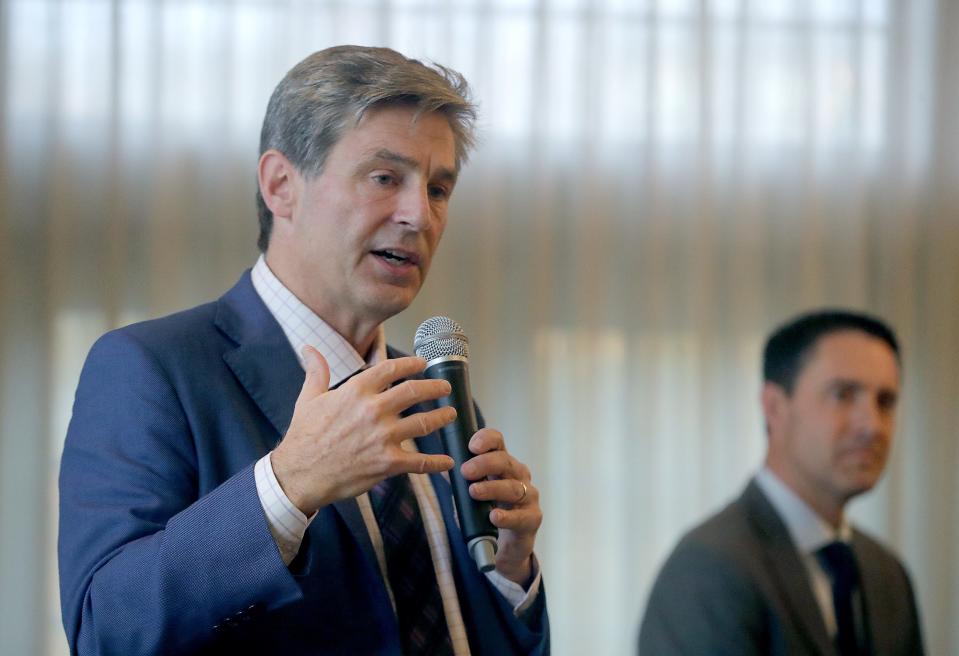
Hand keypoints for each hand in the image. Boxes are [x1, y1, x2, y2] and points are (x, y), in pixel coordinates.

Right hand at [271, 347, 455, 514]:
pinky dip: (437, 462)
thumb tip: (309, 348)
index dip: (411, 364)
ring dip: (442, 418)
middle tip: (445, 388)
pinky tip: (448, 462)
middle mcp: (374, 410)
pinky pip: (420, 462)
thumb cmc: (303, 436)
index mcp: (356, 391)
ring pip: (424, 423)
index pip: (391, 368)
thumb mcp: (308, 399)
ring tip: (451, 414)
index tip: (422, 364)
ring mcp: (383, 437)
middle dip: (435, 388)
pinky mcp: (387, 463)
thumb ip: (316, 371)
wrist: (299, 474)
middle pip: (415, 392)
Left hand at [461, 428, 541, 585]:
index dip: (486, 439)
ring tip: (474, 492)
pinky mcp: (532, 518)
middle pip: (505, 461)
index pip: (498, 442)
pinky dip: (507, 516)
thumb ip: (460, 481)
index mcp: (503, 464)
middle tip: (465, 471)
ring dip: (492, 488)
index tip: (471, 446)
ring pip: (514, 488)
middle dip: (484, 464)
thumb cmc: (489, 511)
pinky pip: (521, 516)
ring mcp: (529, 496)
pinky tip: (494, 517)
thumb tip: (442, 468)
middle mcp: (518, 475)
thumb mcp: (473, 492)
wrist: (506, 545)